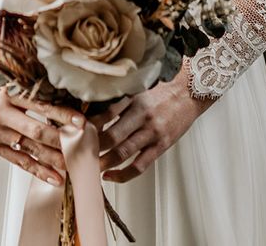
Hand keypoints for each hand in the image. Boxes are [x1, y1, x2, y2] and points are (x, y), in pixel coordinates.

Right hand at [0, 66, 85, 185]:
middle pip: (37, 131)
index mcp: (8, 92)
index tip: (81, 122)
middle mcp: (1, 113)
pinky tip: (53, 177)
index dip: (62, 115)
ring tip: (72, 166)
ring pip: (30, 149)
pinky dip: (37, 170)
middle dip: (61, 141)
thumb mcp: (13, 76)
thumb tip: (67, 96)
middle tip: (81, 146)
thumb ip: (34, 87)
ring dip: (53, 159)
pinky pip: (18, 160)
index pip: (41, 106)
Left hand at [90, 68, 215, 182]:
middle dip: (93, 148)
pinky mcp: (161, 145)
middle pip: (112, 136)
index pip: (105, 113)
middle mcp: (142, 115)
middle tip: (78, 155)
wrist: (189, 93)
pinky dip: (123, 174)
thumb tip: (93, 112)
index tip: (76, 132)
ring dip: (104, 163)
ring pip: (123, 152)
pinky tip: (111, 176)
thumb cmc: (161, 91)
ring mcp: (152, 132)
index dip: (89, 125)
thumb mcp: (138, 89)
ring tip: (90, 168)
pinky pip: (140, 165)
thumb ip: (119, 100)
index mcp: (133, 98)